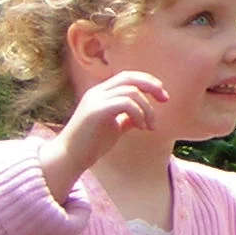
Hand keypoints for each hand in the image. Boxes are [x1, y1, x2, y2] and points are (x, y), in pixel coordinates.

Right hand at [37, 70, 168, 197]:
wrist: (70, 157)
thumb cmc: (91, 144)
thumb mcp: (115, 127)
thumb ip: (128, 117)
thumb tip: (145, 113)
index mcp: (101, 93)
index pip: (128, 77)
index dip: (148, 81)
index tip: (163, 96)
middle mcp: (97, 92)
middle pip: (130, 77)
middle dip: (152, 86)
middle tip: (165, 99)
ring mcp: (96, 100)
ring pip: (131, 92)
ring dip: (147, 109)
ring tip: (149, 126)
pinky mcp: (96, 111)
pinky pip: (125, 103)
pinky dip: (139, 114)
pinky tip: (141, 127)